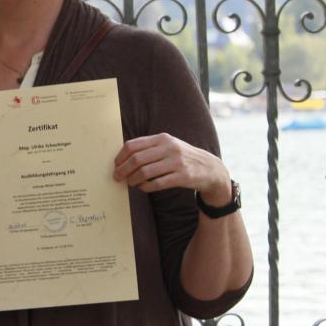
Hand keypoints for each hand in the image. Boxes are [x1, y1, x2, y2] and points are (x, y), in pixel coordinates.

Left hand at [114, 134, 231, 200]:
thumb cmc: (182, 157)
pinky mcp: (183, 176)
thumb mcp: (168, 146)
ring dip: (132, 180)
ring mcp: (177, 162)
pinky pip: (157, 184)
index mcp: (162, 138)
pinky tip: (142, 187)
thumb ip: (148, 148)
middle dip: (123, 170)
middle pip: (136, 159)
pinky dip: (145, 187)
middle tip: (117, 177)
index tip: (116, 165)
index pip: (133, 145)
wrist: (210, 168)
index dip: (120, 157)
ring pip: (145, 172)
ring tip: (129, 183)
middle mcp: (170, 148)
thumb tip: (121, 159)